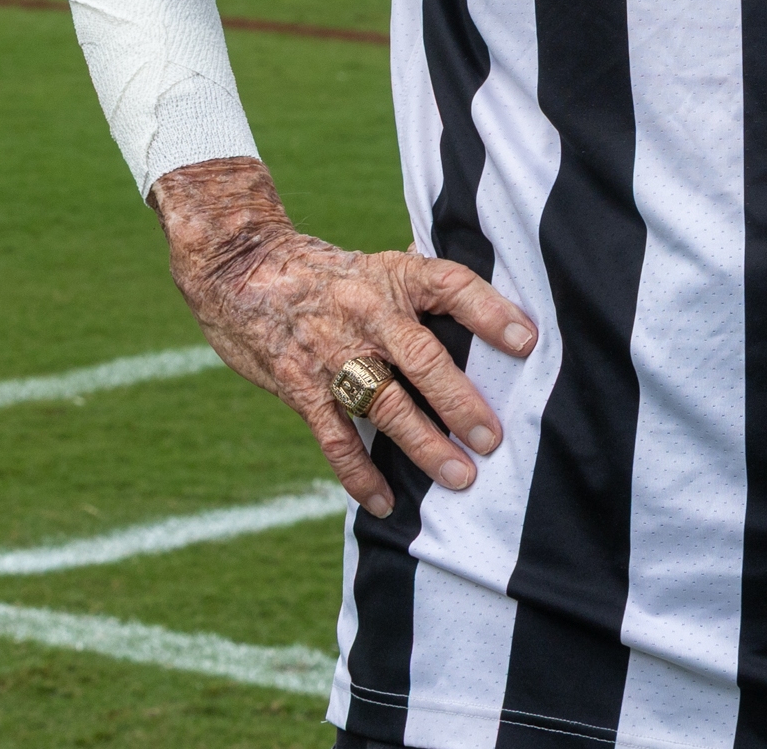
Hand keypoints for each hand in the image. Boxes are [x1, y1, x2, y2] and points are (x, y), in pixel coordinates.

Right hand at [151, 158, 537, 518]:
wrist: (239, 269)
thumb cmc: (324, 271)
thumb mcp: (375, 264)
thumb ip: (419, 288)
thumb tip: (484, 304)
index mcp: (394, 276)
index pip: (452, 287)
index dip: (491, 312)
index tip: (527, 341)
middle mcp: (367, 312)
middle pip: (422, 359)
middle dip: (460, 402)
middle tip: (492, 438)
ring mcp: (332, 352)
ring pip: (385, 404)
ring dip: (424, 445)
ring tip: (460, 477)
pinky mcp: (300, 386)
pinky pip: (335, 437)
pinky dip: (359, 474)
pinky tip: (385, 502)